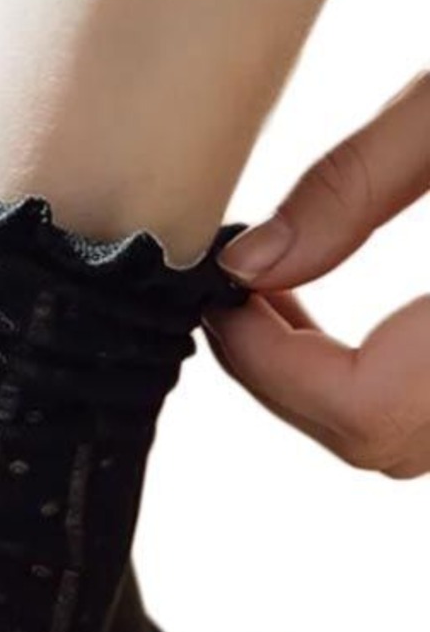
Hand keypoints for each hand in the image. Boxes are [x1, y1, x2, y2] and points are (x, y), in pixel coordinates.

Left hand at [205, 73, 429, 477]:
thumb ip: (351, 189)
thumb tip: (248, 266)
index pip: (367, 409)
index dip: (269, 369)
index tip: (223, 301)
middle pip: (387, 442)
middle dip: (288, 382)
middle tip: (243, 302)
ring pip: (422, 442)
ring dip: (337, 391)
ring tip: (291, 307)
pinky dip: (396, 386)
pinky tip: (372, 327)